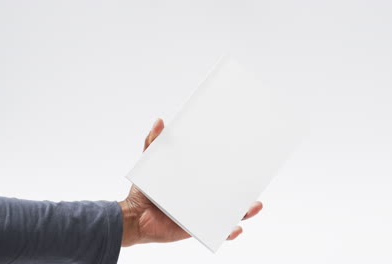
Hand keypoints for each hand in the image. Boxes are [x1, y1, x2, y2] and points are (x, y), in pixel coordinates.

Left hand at [119, 118, 263, 246]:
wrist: (134, 217)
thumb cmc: (144, 191)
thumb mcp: (150, 163)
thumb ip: (154, 143)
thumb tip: (159, 121)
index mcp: (197, 180)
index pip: (220, 172)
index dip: (235, 167)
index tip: (247, 157)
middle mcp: (203, 196)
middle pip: (231, 192)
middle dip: (247, 188)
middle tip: (257, 181)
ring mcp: (203, 213)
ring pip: (230, 212)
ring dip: (245, 210)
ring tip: (254, 205)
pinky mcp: (198, 229)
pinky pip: (218, 232)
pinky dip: (229, 232)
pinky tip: (235, 228)